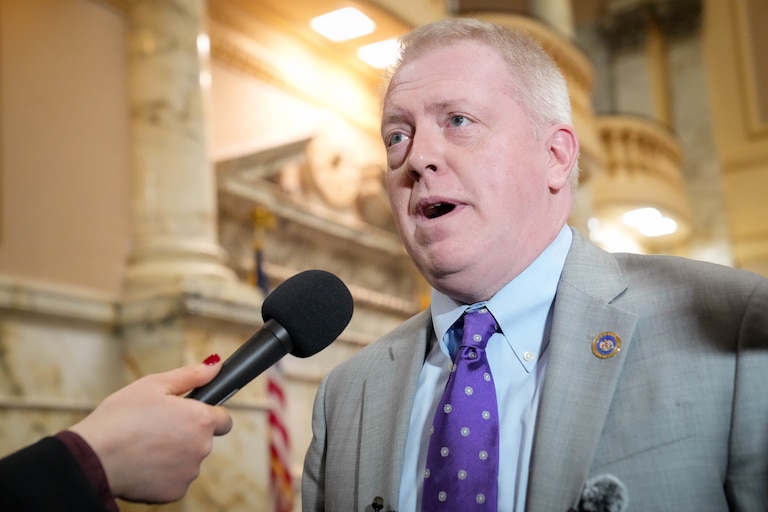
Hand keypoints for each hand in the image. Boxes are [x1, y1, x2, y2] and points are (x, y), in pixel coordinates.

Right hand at [69, 357, 232, 502]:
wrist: (92, 457)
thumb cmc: (120, 417)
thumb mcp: (154, 385)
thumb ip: (191, 375)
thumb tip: (215, 365)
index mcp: (200, 420)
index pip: (224, 420)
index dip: (208, 415)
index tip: (190, 414)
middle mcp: (201, 448)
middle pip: (203, 440)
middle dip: (186, 433)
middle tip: (156, 427)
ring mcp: (188, 473)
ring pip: (188, 460)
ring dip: (174, 454)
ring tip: (144, 445)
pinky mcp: (174, 493)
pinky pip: (174, 480)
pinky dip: (162, 473)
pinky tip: (141, 463)